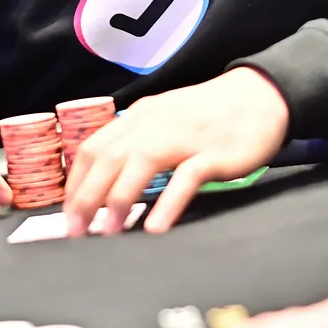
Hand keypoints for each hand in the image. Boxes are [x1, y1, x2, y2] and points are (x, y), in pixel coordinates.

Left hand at [62, 67, 288, 237]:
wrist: (260, 96)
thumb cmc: (209, 115)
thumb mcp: (164, 119)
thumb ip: (137, 142)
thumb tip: (105, 181)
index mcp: (139, 115)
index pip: (93, 146)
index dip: (75, 182)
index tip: (66, 213)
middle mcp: (156, 122)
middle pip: (109, 156)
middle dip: (87, 196)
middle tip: (76, 230)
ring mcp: (185, 136)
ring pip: (141, 162)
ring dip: (119, 198)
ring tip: (108, 231)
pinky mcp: (214, 154)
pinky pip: (186, 177)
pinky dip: (168, 202)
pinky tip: (155, 227)